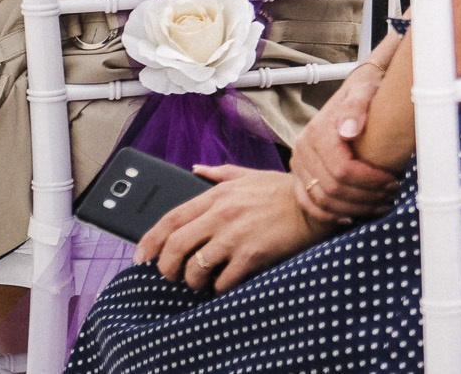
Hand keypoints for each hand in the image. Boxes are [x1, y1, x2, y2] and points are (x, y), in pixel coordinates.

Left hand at [138, 167, 332, 292]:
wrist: (318, 203)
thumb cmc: (285, 191)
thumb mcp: (250, 175)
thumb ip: (219, 173)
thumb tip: (195, 170)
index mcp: (218, 194)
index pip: (170, 219)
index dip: (149, 241)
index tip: (142, 257)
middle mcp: (221, 214)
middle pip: (174, 247)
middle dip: (166, 268)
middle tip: (172, 276)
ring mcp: (235, 235)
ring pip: (194, 269)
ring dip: (193, 281)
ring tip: (202, 282)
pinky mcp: (252, 254)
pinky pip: (222, 282)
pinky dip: (219, 289)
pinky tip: (226, 285)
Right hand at [290, 35, 403, 223]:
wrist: (358, 87)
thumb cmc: (367, 89)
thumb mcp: (365, 89)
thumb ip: (357, 107)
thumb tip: (349, 131)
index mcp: (317, 132)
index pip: (342, 170)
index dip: (370, 181)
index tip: (393, 182)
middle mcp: (302, 149)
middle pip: (332, 188)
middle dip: (365, 197)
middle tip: (391, 195)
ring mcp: (299, 164)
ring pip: (321, 200)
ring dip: (352, 208)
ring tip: (380, 205)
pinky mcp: (300, 174)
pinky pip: (308, 203)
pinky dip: (328, 214)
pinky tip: (352, 216)